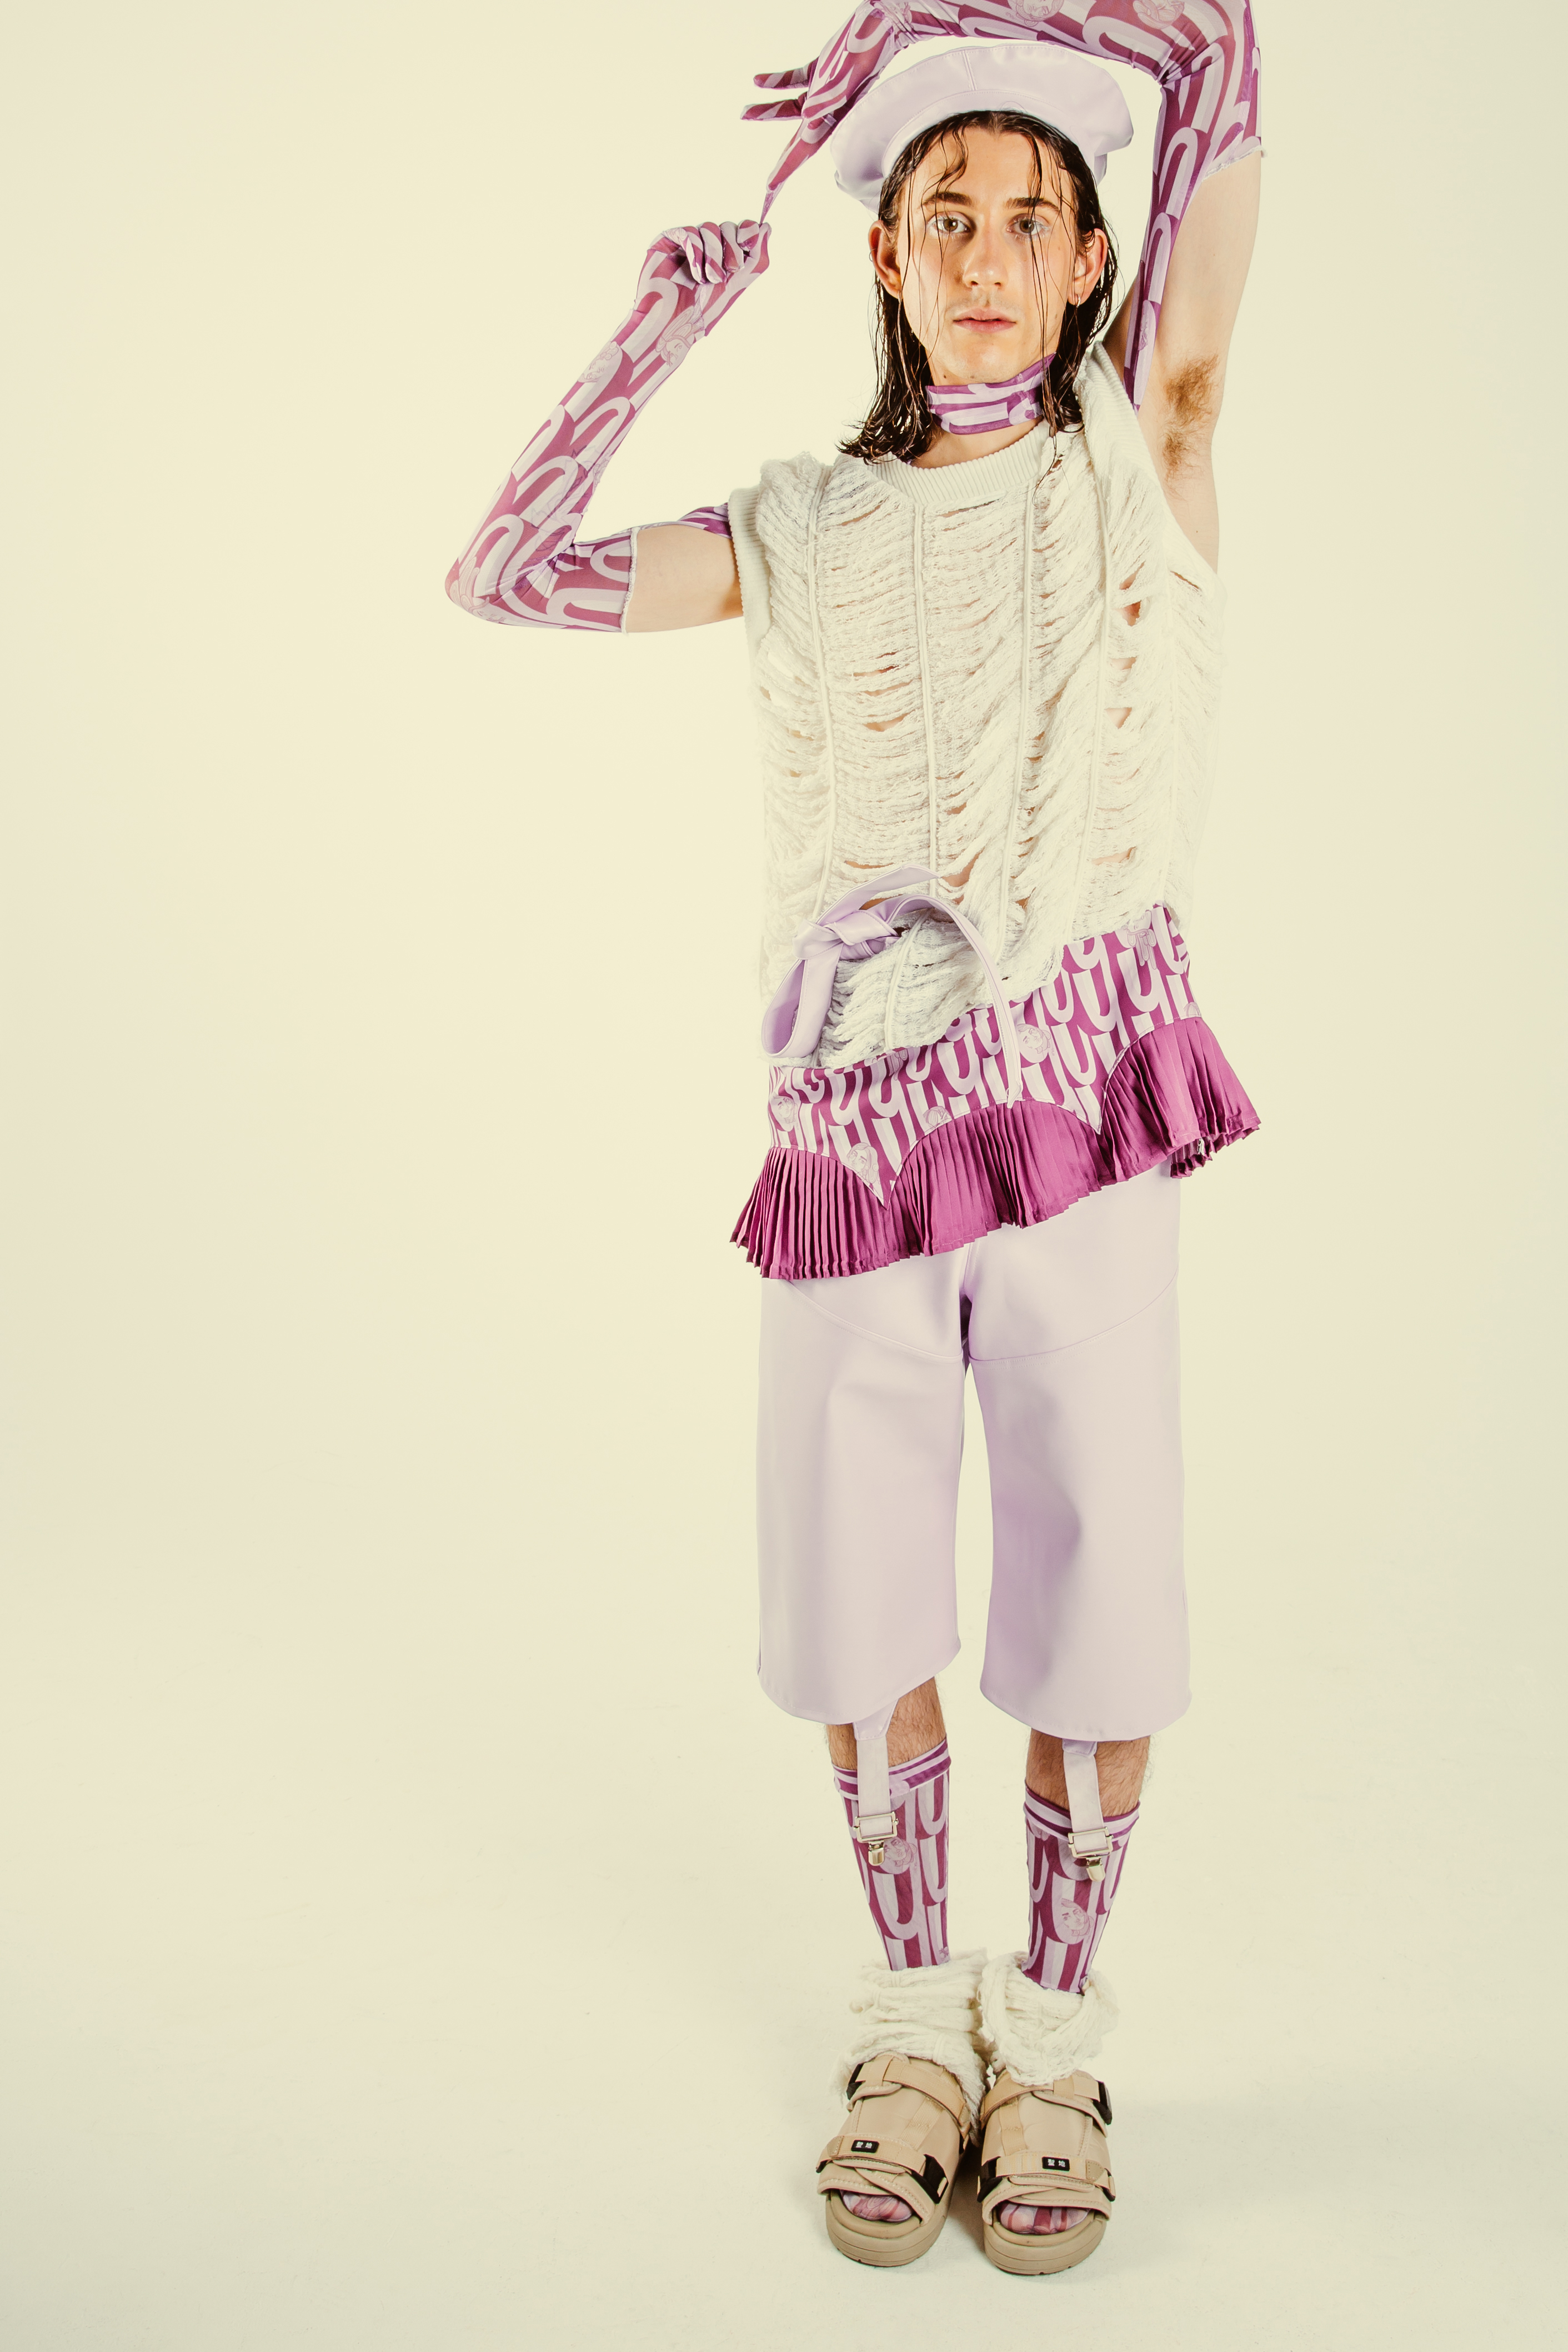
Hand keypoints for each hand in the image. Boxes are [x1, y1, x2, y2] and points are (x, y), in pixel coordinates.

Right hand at [636, 218, 771, 342]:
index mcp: (723, 257)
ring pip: (709, 228)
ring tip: (709, 280)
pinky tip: (694, 274)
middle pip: (727, 226)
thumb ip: (756, 258)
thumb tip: (766, 227)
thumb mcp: (738, 284)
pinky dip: (695, 252)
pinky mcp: (668, 242)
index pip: (741, 229)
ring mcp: (687, 243)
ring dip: (714, 255)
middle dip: (732, 248)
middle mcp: (706, 248)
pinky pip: (688, 232)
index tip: (748, 244)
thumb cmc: (704, 310)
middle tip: (730, 271)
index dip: (748, 231)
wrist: (673, 325)